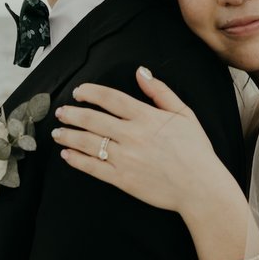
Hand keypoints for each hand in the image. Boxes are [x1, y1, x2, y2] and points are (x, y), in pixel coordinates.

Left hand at [52, 67, 231, 214]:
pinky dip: (76, 159)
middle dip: (72, 114)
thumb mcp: (184, 114)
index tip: (79, 92)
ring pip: (87, 142)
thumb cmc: (195, 151)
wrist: (200, 187)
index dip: (90, 92)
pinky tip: (67, 154)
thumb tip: (141, 72)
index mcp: (146, 117)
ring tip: (57, 132)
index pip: (110, 98)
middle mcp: (132, 135)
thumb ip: (160, 91)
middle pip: (92, 119)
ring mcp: (125, 158)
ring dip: (68, 135)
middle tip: (61, 112)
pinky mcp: (122, 179)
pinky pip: (92, 167)